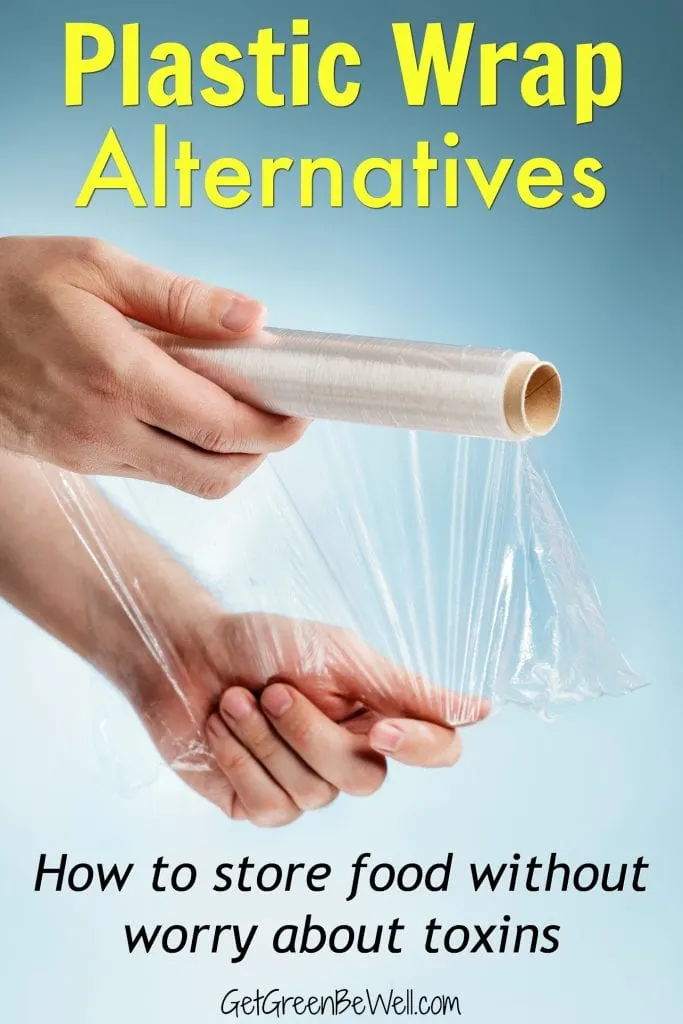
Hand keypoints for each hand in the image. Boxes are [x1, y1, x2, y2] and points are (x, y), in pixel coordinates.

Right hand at [0, 235, 304, 495]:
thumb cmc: (12, 285)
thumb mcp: (96, 266)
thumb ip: (182, 299)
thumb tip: (255, 319)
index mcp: (118, 377)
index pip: (223, 424)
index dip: (277, 424)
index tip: (305, 405)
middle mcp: (107, 429)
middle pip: (218, 471)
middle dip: (266, 449)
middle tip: (287, 411)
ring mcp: (93, 454)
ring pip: (190, 481)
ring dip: (232, 455)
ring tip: (245, 408)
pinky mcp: (82, 462)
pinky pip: (156, 472)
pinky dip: (191, 452)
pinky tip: (193, 410)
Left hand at [134, 611, 487, 826]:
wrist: (184, 654)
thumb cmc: (263, 644)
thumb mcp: (337, 654)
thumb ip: (404, 689)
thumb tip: (481, 711)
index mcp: (379, 714)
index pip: (438, 749)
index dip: (419, 748)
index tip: (378, 727)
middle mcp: (349, 755)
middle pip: (362, 777)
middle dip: (307, 732)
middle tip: (271, 690)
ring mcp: (305, 785)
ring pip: (311, 793)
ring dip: (262, 739)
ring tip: (234, 700)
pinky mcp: (260, 804)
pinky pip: (267, 806)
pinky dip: (238, 760)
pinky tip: (219, 728)